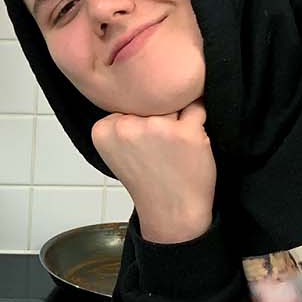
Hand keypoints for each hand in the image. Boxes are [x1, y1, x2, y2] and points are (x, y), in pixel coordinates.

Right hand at [92, 102, 215, 243]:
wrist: (171, 212)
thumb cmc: (148, 181)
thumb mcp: (117, 151)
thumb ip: (121, 123)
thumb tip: (142, 89)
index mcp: (103, 130)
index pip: (127, 103)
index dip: (139, 119)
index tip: (140, 143)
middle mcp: (126, 127)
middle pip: (150, 100)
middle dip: (158, 117)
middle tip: (159, 147)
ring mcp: (157, 128)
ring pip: (173, 103)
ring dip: (179, 119)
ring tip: (174, 147)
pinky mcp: (186, 132)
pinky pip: (197, 108)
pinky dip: (198, 121)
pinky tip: (190, 143)